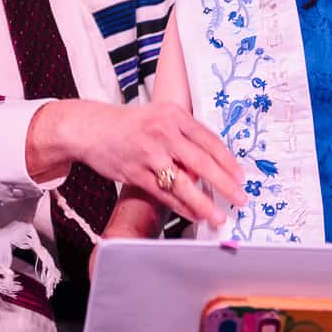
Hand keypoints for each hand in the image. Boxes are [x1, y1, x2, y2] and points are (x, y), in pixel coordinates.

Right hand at [36, 100, 245, 224]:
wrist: (91, 128)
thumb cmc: (130, 125)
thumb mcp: (160, 117)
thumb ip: (184, 136)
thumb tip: (211, 167)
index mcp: (174, 115)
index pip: (209, 140)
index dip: (228, 161)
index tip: (241, 177)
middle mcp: (163, 132)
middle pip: (202, 161)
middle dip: (225, 183)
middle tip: (240, 198)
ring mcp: (149, 153)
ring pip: (183, 183)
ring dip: (204, 203)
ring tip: (219, 216)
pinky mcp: (135, 173)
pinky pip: (163, 194)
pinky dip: (181, 207)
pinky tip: (194, 214)